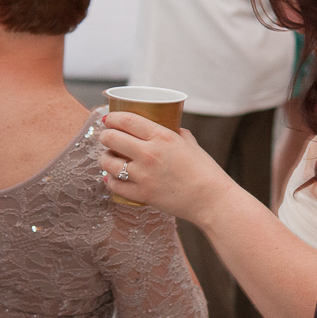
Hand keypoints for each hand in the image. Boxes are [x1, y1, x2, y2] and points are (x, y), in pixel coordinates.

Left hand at [98, 112, 234, 224]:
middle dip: (105, 135)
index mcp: (163, 136)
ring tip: (108, 157)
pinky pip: (115, 185)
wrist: (211, 199)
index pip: (127, 120)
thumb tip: (167, 127)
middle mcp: (149, 153)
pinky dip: (110, 180)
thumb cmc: (204, 170)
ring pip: (109, 162)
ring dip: (105, 158)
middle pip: (112, 139)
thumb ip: (175, 133)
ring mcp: (143, 175)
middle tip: (106, 136)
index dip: (112, 118)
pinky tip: (111, 177)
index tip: (108, 118)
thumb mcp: (190, 143)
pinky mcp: (142, 195)